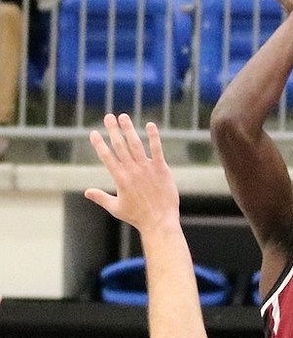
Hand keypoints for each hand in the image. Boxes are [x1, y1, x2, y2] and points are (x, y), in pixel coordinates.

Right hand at [85, 114, 179, 234]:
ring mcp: (147, 168)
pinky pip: (157, 149)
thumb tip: (86, 192)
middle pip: (120, 146)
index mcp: (120, 179)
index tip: (94, 132)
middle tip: (108, 116)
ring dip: (129, 129)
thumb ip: (100, 198)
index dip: (99, 144)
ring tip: (123, 117)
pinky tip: (150, 125)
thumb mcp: (115, 208)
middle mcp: (132, 171)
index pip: (107, 157)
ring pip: (136, 145)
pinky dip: (154, 137)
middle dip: (113, 130)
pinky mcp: (161, 169)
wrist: (159, 221)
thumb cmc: (137, 216)